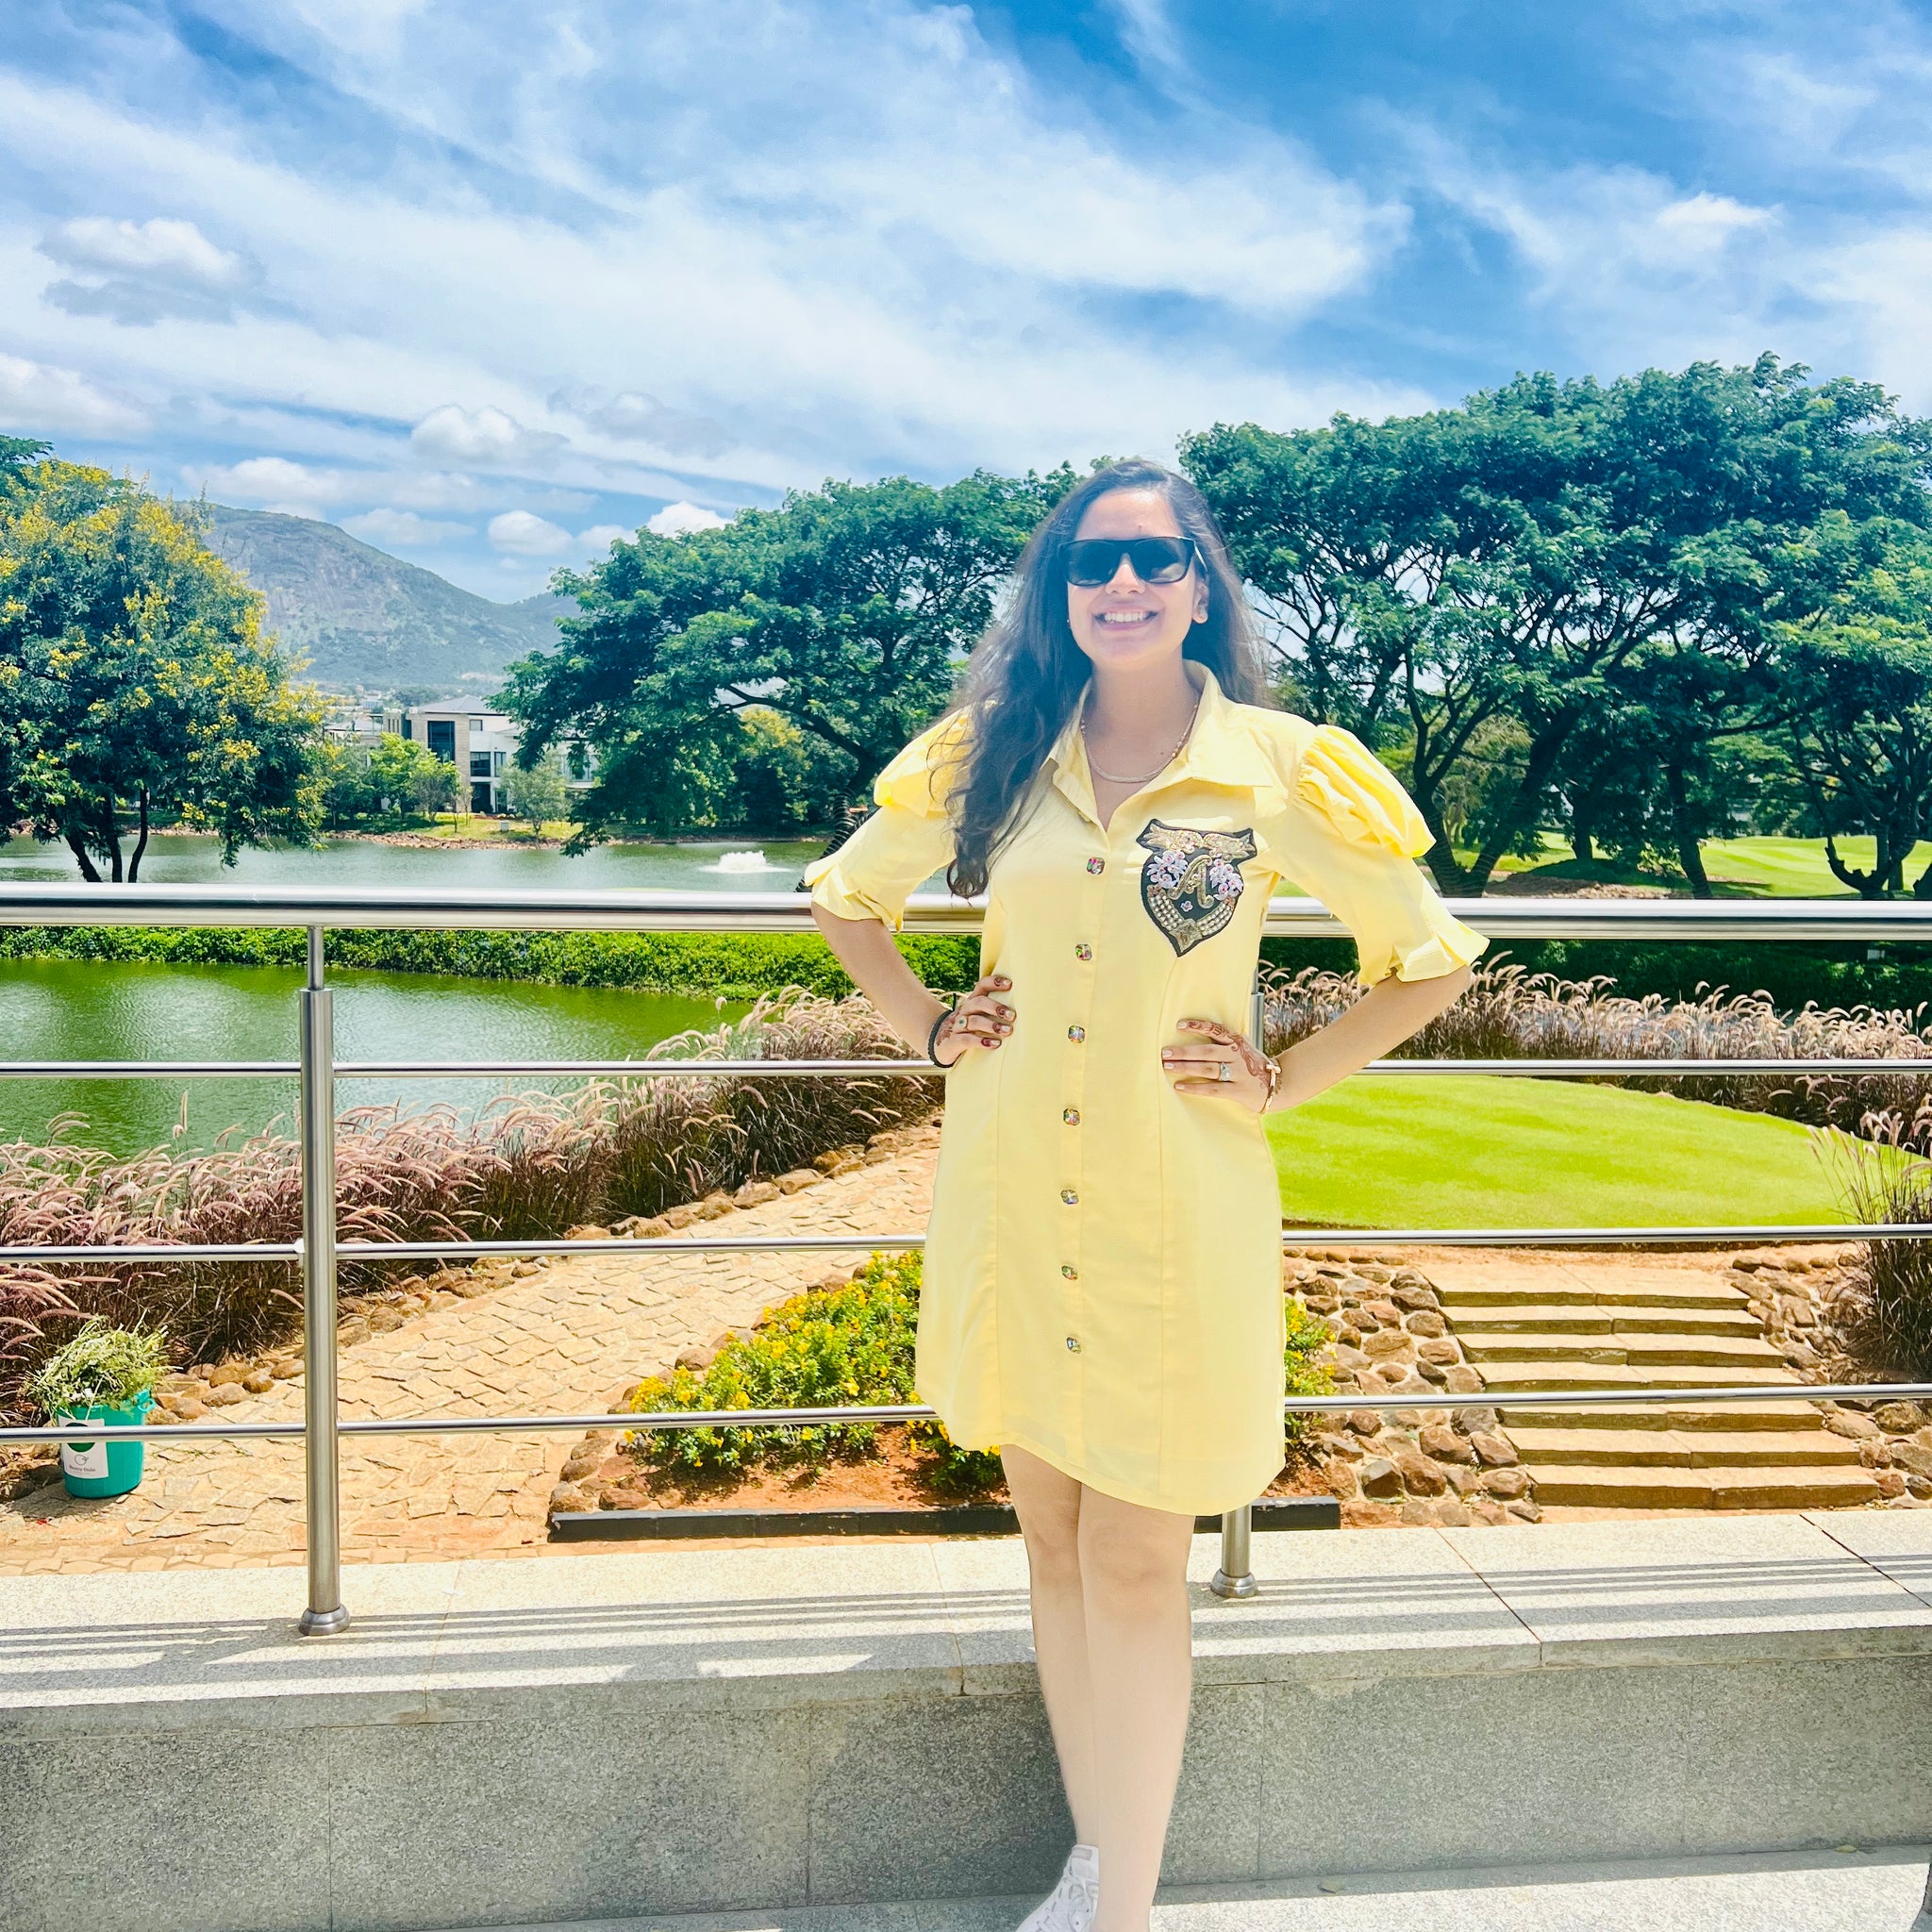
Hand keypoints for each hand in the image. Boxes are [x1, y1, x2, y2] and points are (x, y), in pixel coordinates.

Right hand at [932, 974, 1013, 1066]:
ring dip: (992, 1025)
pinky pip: (967, 1039)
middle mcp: (964, 1011)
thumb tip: (1025, 1008)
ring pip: (974, 1021)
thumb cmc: (967, 1028)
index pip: (981, 986)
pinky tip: (995, 1044)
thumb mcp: (977, 1016)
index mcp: (971, 1002)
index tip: (1010, 984)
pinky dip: (981, 1041)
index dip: (994, 983)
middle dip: (996, 1007)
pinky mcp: (953, 1041)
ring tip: (1008, 1031)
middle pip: (978, 1003)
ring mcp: (957, 1026)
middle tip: (1012, 1015)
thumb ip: (993, 1011)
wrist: (939, 1043)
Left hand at [1161, 1017, 1278, 1112]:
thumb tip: (1196, 1034)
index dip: (1198, 1026)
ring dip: (1186, 1067)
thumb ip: (1225, 1042)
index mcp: (1237, 1042)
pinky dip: (1195, 1087)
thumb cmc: (1253, 1065)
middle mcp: (1237, 1056)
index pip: (1216, 1030)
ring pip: (1208, 1069)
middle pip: (1206, 1052)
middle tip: (1165, 1052)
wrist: (1278, 1086)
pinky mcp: (1238, 1091)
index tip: (1179, 1025)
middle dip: (1184, 1051)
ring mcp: (1238, 1073)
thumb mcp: (1243, 1048)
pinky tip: (1179, 1086)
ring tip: (1168, 1066)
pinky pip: (1213, 1089)